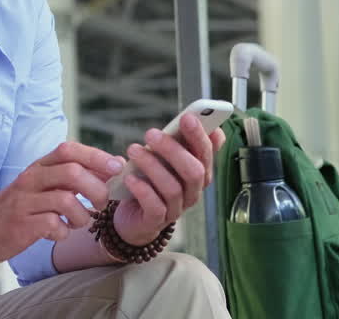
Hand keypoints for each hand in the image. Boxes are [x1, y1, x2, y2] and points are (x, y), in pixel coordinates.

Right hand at [0, 142, 121, 264]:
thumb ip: (68, 177)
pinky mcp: (20, 225)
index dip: (97, 156)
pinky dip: (64, 232)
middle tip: (100, 203)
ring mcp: (24, 202)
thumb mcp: (39, 185)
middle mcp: (30, 179)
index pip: (69, 149)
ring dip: (82, 215)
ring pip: (65, 200)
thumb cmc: (16, 208)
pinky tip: (60, 233)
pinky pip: (52, 225)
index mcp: (38, 167)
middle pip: (72, 172)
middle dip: (96, 188)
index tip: (117, 167)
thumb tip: (106, 170)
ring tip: (78, 222)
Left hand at [111, 113, 225, 244]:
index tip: (187, 117)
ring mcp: (176, 208)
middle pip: (194, 172)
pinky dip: (142, 190)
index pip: (206, 154)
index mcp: (199, 174)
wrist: (135, 214)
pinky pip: (155, 206)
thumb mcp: (167, 159)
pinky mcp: (157, 220)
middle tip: (150, 133)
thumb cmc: (153, 179)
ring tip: (133, 150)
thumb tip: (208, 125)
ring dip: (152, 166)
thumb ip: (184, 144)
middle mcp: (192, 192)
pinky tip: (129, 177)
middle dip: (173, 150)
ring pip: (173, 188)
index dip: (199, 136)